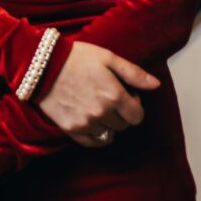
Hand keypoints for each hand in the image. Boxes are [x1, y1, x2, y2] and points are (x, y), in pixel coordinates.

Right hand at [36, 41, 161, 147]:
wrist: (44, 65)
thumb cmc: (78, 57)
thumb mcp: (109, 58)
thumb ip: (134, 74)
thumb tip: (156, 85)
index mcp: (115, 96)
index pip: (137, 116)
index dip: (135, 105)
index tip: (126, 94)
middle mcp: (102, 113)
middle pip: (124, 125)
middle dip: (122, 113)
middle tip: (110, 96)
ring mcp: (86, 124)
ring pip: (109, 134)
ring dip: (108, 122)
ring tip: (97, 104)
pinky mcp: (71, 129)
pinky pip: (92, 143)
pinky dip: (97, 136)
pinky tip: (93, 122)